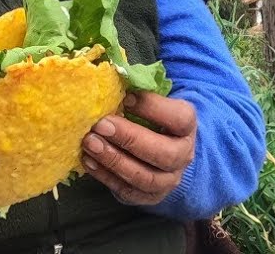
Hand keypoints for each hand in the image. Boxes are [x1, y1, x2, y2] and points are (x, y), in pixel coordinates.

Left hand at [80, 92, 196, 205]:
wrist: (164, 153)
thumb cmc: (152, 120)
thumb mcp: (154, 103)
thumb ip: (138, 92)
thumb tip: (113, 77)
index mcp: (186, 127)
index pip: (178, 118)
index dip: (152, 107)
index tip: (126, 97)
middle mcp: (183, 156)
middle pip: (162, 153)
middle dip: (129, 139)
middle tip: (101, 125)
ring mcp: (167, 180)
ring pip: (144, 177)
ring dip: (114, 160)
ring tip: (89, 142)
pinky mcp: (148, 197)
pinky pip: (127, 191)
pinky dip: (105, 176)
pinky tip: (88, 160)